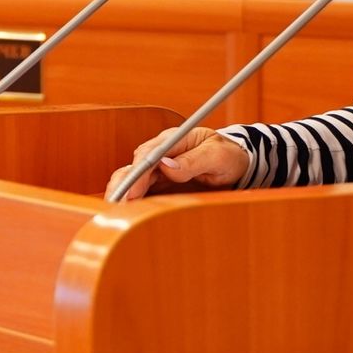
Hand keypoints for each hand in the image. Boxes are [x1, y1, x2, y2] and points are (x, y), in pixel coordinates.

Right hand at [107, 126, 247, 200]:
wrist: (236, 162)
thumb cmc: (228, 155)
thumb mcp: (217, 156)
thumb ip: (193, 160)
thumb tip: (167, 166)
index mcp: (174, 139)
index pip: (148, 153)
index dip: (137, 172)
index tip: (131, 190)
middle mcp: (161, 152)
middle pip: (134, 166)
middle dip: (123, 185)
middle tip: (117, 206)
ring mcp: (158, 167)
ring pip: (132, 178)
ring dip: (123, 194)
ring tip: (116, 212)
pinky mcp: (159, 182)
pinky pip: (141, 190)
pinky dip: (131, 200)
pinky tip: (125, 213)